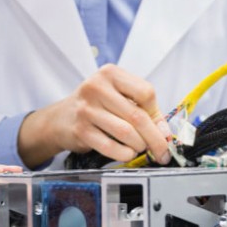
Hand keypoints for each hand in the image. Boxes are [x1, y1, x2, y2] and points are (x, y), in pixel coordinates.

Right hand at [17, 64, 171, 166]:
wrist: (61, 118)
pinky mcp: (80, 130)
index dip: (157, 113)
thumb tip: (165, 133)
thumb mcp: (117, 96)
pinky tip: (128, 153)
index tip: (161, 128)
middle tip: (162, 151)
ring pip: (126, 132)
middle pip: (137, 115)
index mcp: (110, 73)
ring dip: (139, 145)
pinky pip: (110, 146)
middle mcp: (96, 87)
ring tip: (141, 148)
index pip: (145, 92)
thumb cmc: (96, 105)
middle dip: (155, 138)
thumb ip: (141, 108)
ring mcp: (86, 109)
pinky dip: (124, 153)